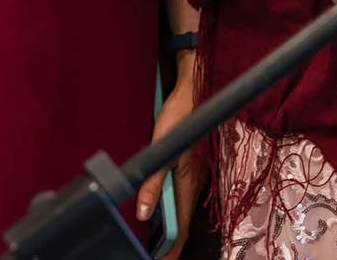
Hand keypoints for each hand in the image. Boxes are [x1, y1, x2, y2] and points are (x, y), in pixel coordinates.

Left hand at [136, 53, 200, 256]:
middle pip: (182, 225)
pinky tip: (158, 214)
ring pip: (181, 212)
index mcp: (188, 185)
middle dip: (169, 245)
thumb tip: (143, 213)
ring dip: (169, 230)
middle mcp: (193, 186)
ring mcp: (192, 179)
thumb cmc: (178, 118)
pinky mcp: (189, 170)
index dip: (171, 250)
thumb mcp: (160, 150)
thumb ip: (152, 182)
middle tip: (154, 256)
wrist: (193, 93)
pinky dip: (170, 214)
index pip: (181, 230)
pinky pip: (180, 199)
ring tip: (154, 244)